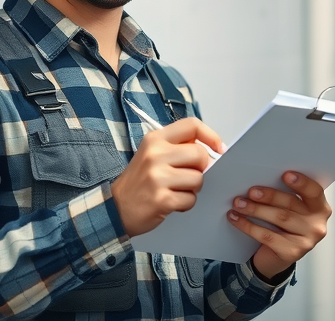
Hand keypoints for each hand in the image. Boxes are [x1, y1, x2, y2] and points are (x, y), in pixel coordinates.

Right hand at [111, 117, 223, 236]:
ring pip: (198, 179)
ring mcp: (157, 177)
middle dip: (201, 168)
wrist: (116, 208)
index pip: (191, 125)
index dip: (210, 136)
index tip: (219, 148)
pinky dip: (186, 204)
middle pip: (200, 154)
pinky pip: (190, 199)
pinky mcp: (161, 199)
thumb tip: (210, 150)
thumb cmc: (139, 181)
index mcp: (155, 139)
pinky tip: (172, 203)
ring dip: (193, 189)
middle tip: (189, 176)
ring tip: (177, 191)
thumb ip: (177, 147)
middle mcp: (155, 154)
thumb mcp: (152, 154)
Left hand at [226, 171, 331, 280]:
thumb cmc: (281, 226)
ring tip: (238, 203)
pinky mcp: (292, 253)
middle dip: (269, 195)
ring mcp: (307, 241)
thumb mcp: (288, 209)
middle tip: (251, 191)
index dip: (301, 183)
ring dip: (255, 209)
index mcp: (320, 208)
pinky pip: (267, 236)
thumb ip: (283, 193)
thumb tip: (260, 175)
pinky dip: (248, 226)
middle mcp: (317, 224)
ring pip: (279, 218)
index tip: (285, 174)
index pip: (314, 191)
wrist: (275, 257)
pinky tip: (236, 218)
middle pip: (291, 204)